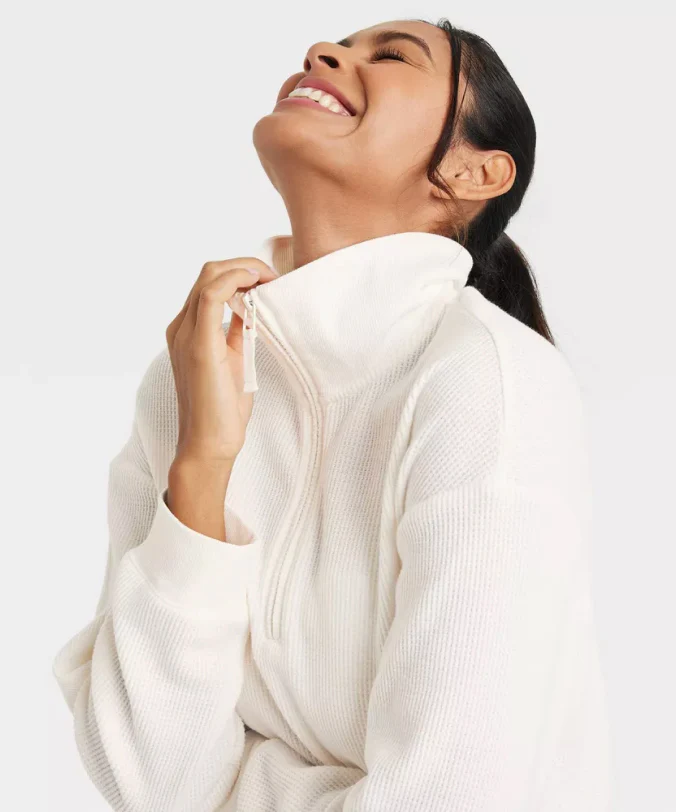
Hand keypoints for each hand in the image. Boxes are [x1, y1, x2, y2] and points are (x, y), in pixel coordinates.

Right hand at [165, 257, 278, 466]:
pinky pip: (211, 295)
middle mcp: (181, 327)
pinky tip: (257, 285)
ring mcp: (186, 334)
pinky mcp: (198, 345)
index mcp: (188, 330)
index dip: (241, 272)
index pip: (211, 282)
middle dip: (245, 266)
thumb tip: (251, 309)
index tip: (269, 280)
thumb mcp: (234, 360)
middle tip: (273, 277)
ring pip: (210, 276)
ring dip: (244, 269)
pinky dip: (236, 280)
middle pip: (210, 272)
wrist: (209, 443)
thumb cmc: (221, 408)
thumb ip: (237, 333)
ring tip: (269, 279)